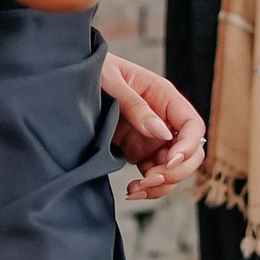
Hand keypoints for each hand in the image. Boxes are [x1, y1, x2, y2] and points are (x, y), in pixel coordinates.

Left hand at [101, 54, 205, 202]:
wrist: (67, 79)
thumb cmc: (92, 69)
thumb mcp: (110, 80)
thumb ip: (135, 105)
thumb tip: (160, 132)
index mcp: (163, 97)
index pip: (192, 126)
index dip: (188, 147)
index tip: (169, 161)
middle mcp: (163, 120)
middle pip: (190, 153)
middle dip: (176, 171)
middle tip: (150, 178)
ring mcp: (152, 138)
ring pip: (173, 170)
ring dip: (161, 185)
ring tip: (135, 189)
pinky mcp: (138, 151)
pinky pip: (153, 175)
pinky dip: (147, 188)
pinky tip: (131, 189)